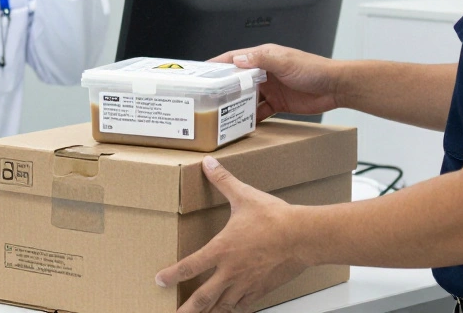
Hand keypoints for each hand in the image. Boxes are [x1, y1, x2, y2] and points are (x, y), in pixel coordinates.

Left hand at [155, 157, 310, 312]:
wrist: (302, 236)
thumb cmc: (274, 218)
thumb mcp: (244, 196)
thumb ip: (223, 181)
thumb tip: (208, 164)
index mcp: (222, 249)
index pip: (189, 266)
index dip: (171, 275)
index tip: (160, 281)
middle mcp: (230, 271)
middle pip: (202, 298)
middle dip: (187, 310)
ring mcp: (246, 283)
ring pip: (222, 306)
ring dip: (209, 312)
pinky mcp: (261, 289)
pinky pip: (243, 305)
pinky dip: (233, 309)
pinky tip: (230, 309)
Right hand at [211, 44, 341, 121]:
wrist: (334, 87)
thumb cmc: (314, 69)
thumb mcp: (285, 61)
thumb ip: (262, 59)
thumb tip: (238, 59)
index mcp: (264, 57)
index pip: (234, 58)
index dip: (217, 65)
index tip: (201, 72)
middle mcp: (265, 72)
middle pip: (238, 80)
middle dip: (223, 88)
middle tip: (207, 99)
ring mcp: (271, 88)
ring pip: (246, 98)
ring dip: (236, 105)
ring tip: (221, 115)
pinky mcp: (278, 103)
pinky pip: (259, 111)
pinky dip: (250, 118)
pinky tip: (242, 125)